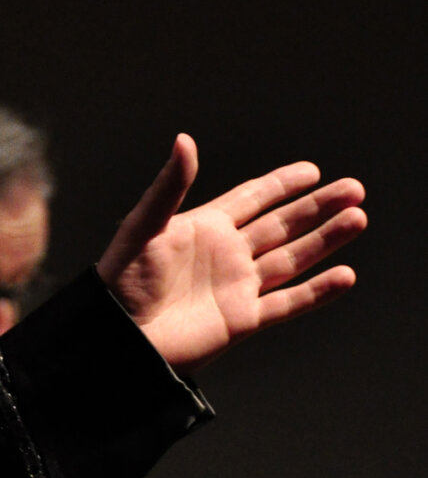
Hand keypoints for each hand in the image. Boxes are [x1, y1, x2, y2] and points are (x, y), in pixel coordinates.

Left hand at [98, 134, 365, 369]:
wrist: (119, 338)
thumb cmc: (120, 282)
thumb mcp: (144, 228)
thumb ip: (169, 187)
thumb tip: (185, 139)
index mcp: (205, 227)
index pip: (252, 198)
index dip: (282, 184)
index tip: (313, 170)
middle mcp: (227, 254)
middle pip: (282, 225)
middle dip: (317, 207)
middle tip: (354, 189)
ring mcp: (238, 287)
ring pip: (292, 259)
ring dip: (325, 240)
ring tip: (357, 218)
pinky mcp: (243, 320)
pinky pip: (288, 303)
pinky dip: (317, 292)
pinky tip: (344, 276)